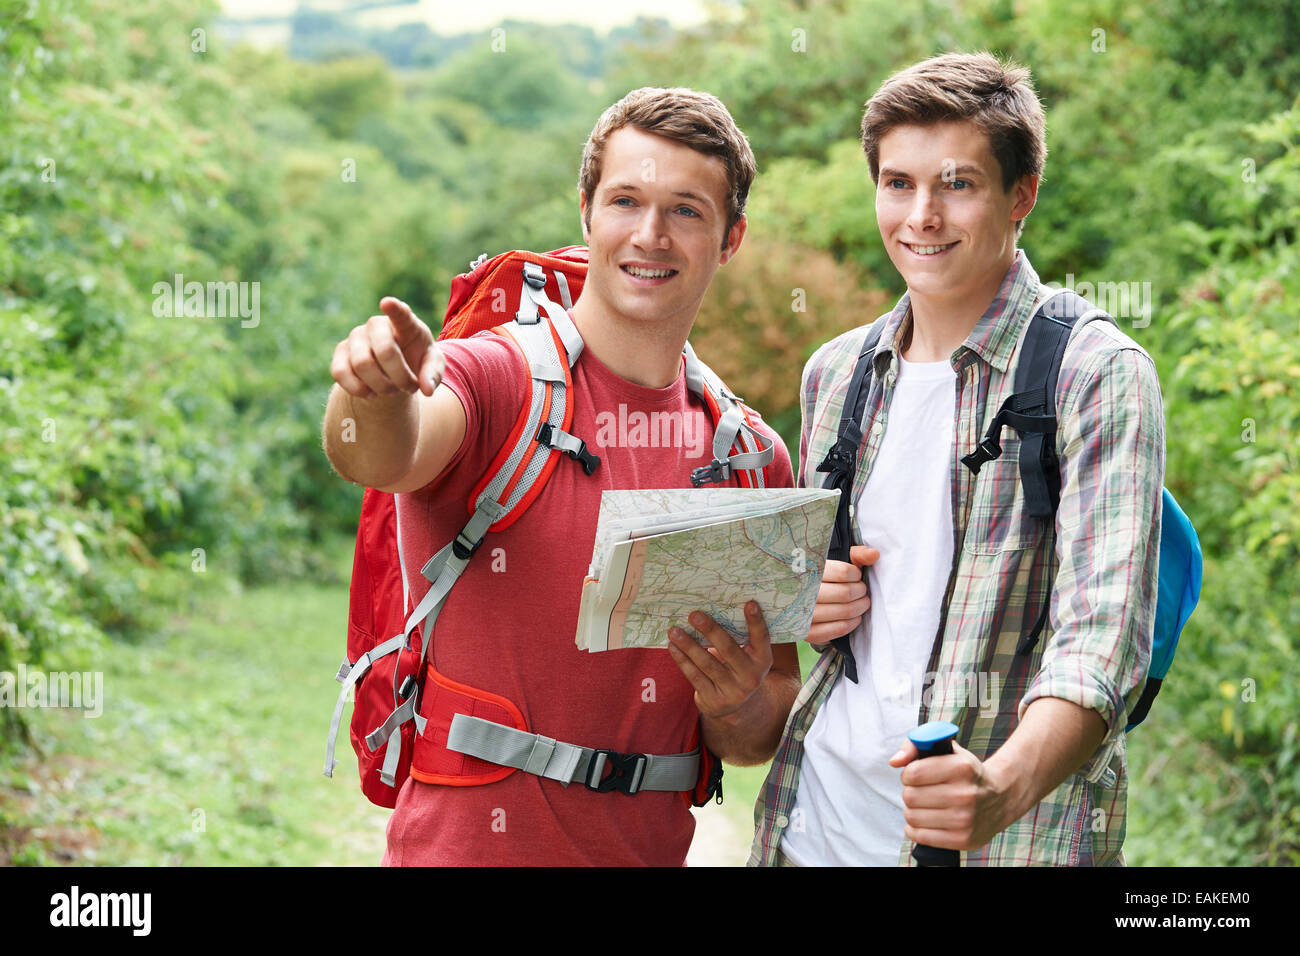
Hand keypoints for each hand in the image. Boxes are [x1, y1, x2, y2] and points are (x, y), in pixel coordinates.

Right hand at [331, 297, 443, 398]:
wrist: (393, 370)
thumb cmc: (416, 361)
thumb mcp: (432, 366)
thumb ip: (434, 374)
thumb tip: (427, 390)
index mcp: (405, 323)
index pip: (400, 313)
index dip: (394, 308)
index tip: (387, 303)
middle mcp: (376, 325)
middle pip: (385, 350)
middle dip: (400, 376)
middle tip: (409, 388)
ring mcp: (356, 337)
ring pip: (362, 364)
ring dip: (381, 386)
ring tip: (392, 390)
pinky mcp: (340, 354)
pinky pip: (340, 373)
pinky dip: (358, 390)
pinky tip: (371, 393)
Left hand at [667, 603, 772, 722]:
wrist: (733, 707)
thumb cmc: (736, 668)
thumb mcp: (745, 656)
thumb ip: (737, 638)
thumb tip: (710, 610)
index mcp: (762, 660)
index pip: (761, 638)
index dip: (756, 621)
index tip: (749, 603)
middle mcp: (751, 677)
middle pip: (729, 649)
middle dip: (710, 630)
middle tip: (694, 615)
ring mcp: (733, 691)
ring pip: (707, 664)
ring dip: (689, 645)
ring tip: (675, 631)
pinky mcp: (714, 700)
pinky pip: (695, 676)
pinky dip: (682, 660)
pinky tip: (673, 647)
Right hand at [806, 544, 879, 643]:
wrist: (800, 601)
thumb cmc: (824, 579)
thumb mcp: (837, 562)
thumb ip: (856, 555)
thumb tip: (874, 554)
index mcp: (808, 570)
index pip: (843, 572)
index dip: (856, 574)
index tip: (856, 576)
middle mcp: (803, 591)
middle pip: (845, 593)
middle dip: (860, 592)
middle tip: (862, 591)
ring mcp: (804, 613)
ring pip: (845, 611)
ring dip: (860, 607)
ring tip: (861, 603)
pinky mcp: (808, 632)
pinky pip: (839, 629)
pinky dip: (852, 623)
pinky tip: (854, 617)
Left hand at [889, 739, 1015, 850]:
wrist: (1001, 797)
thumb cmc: (966, 772)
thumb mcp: (947, 749)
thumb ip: (915, 745)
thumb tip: (894, 761)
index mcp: (962, 768)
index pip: (913, 773)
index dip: (908, 773)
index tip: (916, 775)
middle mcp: (965, 794)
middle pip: (910, 796)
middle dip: (910, 791)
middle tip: (922, 790)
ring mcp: (965, 820)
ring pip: (912, 816)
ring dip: (912, 810)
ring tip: (925, 805)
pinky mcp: (963, 840)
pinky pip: (920, 836)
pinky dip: (915, 828)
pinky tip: (926, 820)